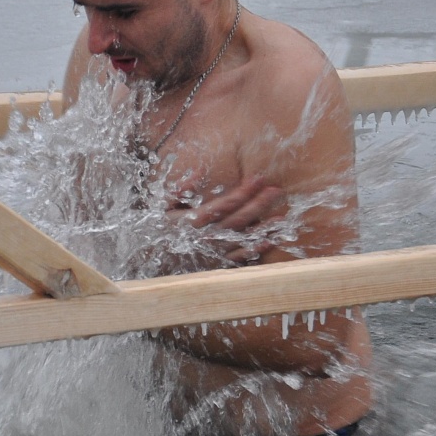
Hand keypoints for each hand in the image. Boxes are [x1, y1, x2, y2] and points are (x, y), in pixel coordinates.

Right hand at [167, 172, 284, 264]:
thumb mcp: (163, 207)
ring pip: (243, 239)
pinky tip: (270, 240)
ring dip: (264, 228)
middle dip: (259, 203)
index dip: (243, 191)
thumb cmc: (159, 230)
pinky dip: (256, 249)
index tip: (259, 178)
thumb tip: (196, 172)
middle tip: (277, 190)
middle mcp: (206, 237)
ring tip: (282, 217)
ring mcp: (213, 252)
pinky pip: (240, 257)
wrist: (153, 261)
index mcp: (193, 221)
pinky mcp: (217, 264)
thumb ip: (179, 190)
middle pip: (238, 219)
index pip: (224, 203)